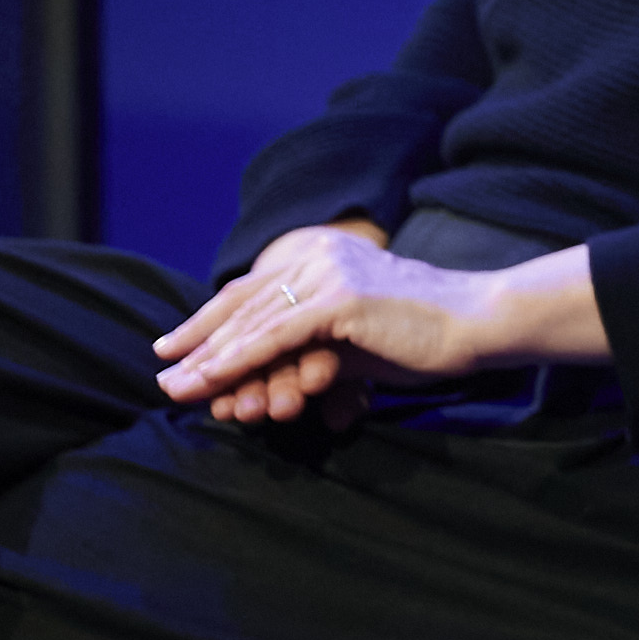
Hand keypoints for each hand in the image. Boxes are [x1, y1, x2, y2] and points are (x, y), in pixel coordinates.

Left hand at [152, 222, 605, 425]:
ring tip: (176, 388)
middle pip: (245, 305)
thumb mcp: (352, 334)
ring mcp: (329, 272)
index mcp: (324, 251)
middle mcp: (320, 253)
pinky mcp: (339, 299)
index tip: (173, 347)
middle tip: (161, 375)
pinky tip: (209, 380)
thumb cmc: (423, 333)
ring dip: (209, 361)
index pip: (254, 290)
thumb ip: (308, 340)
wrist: (477, 323)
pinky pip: (274, 336)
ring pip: (253, 323)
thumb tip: (259, 371)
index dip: (208, 321)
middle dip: (198, 345)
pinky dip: (237, 360)